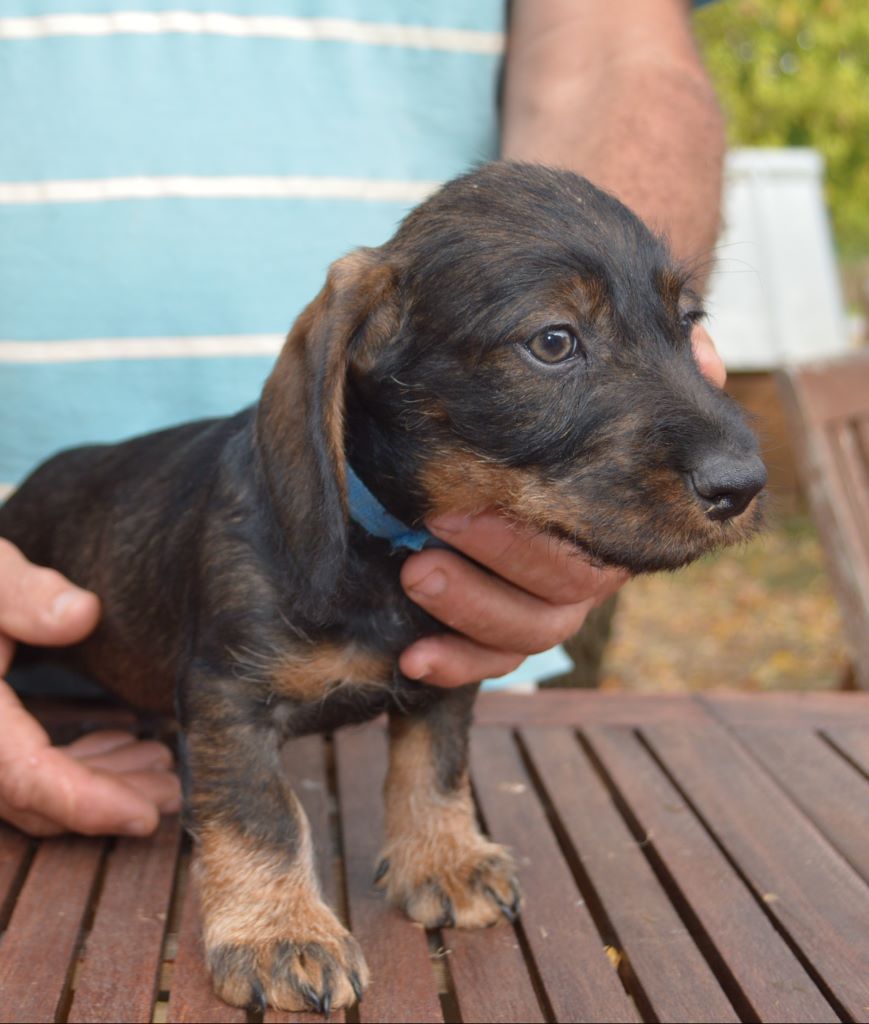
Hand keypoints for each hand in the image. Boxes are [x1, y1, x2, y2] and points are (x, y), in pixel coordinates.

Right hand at [0, 539, 179, 835]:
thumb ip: (24, 594)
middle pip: (31, 796)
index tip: (144, 817)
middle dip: (107, 799)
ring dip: (98, 783)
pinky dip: (75, 764)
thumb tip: (82, 614)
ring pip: (30, 790)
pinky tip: (121, 741)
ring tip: (161, 768)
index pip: (23, 774)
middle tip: (174, 789)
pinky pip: (25, 770)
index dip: (83, 801)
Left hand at [399, 325, 725, 686]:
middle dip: (505, 552)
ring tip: (416, 572)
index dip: (582, 516)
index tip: (502, 488)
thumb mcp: (593, 371)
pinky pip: (494, 664)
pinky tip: (414, 658)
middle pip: (575, 583)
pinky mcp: (503, 632)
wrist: (486, 430)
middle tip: (442, 517)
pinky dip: (457, 663)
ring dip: (473, 606)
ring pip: (537, 631)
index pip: (625, 532)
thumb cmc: (543, 398)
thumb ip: (651, 361)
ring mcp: (551, 603)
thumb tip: (705, 356)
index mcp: (622, 508)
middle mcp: (593, 562)